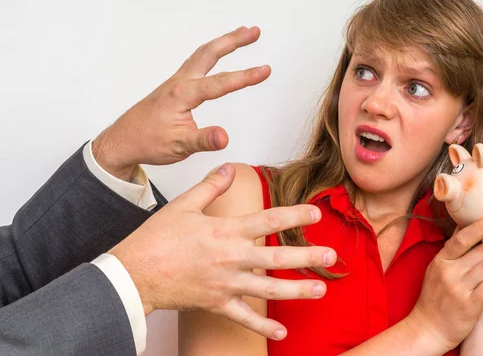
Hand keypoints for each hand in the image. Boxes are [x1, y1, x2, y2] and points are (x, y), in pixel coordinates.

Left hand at [93, 26, 268, 179]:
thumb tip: (225, 137)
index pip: (220, 83)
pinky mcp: (175, 86)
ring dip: (224, 42)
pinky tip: (217, 53)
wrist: (124, 140)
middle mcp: (180, 82)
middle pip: (210, 53)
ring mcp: (176, 81)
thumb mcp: (179, 146)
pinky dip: (211, 52)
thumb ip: (203, 140)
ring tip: (243, 34)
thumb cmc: (148, 141)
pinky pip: (196, 61)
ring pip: (203, 54)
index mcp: (182, 95)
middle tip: (254, 31)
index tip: (265, 70)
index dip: (245, 77)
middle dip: (234, 40)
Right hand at [109, 163, 336, 339]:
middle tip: (331, 257)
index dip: (294, 216)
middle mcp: (231, 258)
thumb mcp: (184, 205)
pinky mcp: (216, 304)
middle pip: (277, 258)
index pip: (268, 220)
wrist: (134, 273)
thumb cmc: (156, 239)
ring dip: (297, 290)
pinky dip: (263, 326)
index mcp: (225, 231)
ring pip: (268, 289)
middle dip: (307, 257)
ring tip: (320, 289)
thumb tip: (229, 168)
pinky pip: (244, 318)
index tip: (315, 214)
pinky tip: (282, 331)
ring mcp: (226, 283)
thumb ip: (211, 186)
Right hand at [406, 214, 482, 352]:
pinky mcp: (469, 306)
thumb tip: (463, 224)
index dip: (481, 226)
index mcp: (441, 260)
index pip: (462, 238)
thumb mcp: (437, 268)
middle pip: (480, 251)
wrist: (428, 327)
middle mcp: (449, 273)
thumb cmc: (435, 296)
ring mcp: (459, 289)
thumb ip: (452, 249)